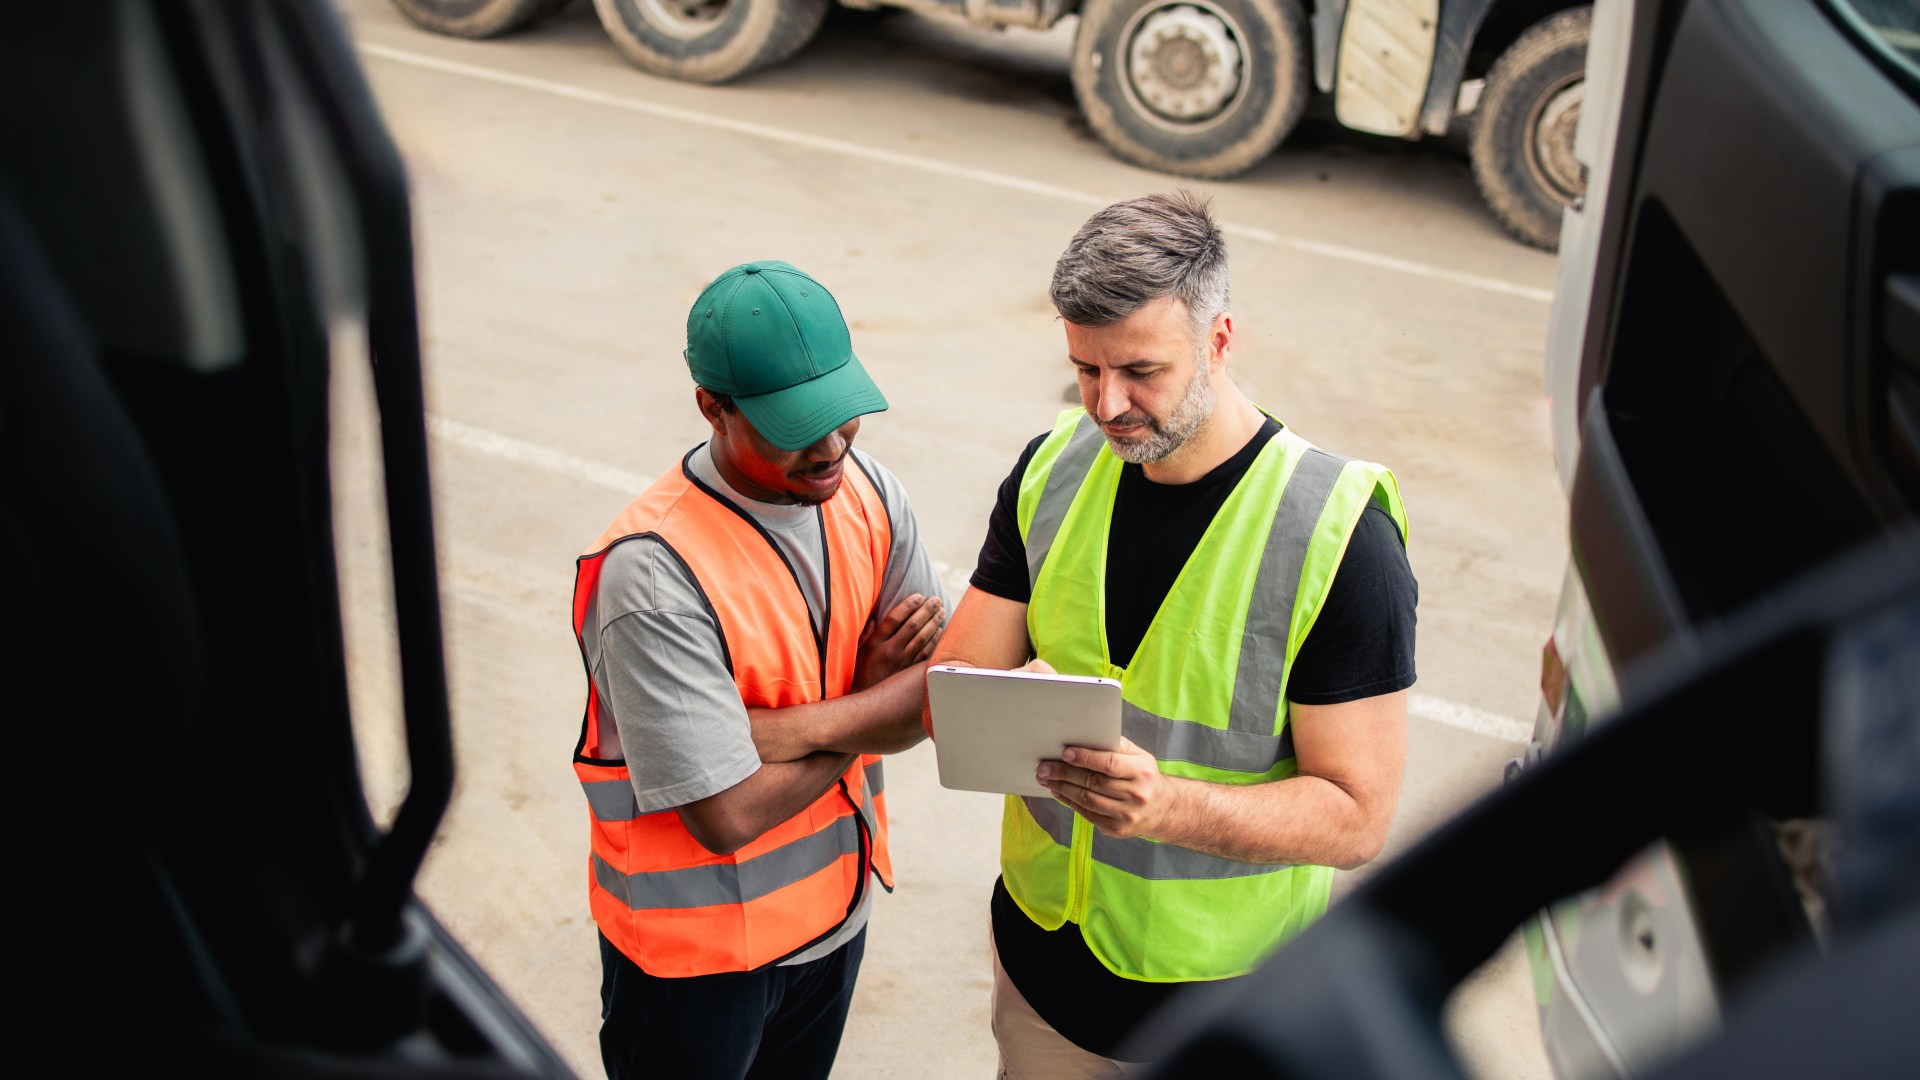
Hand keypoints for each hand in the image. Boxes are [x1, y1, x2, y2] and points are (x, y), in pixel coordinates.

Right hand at [853, 593, 943, 690]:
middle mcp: (890, 651)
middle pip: (912, 626)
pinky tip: (940, 631)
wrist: (863, 700)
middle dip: (926, 611)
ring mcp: (901, 662)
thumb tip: (874, 618)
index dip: (908, 606)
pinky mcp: (909, 672)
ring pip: (922, 639)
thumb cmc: (858, 672)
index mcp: (875, 643)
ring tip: (942, 611)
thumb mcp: (856, 651)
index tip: (919, 596)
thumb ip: (865, 634)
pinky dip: (934, 641)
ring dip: (934, 623)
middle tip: (936, 600)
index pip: (894, 619)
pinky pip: (925, 654)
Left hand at [1036, 737, 1169, 839]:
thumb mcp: (1139, 756)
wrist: (1162, 809)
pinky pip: (1087, 814)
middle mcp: (1136, 795)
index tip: (1064, 753)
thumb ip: (1116, 746)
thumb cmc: (1143, 776)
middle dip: (1064, 774)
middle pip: (1093, 782)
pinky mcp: (1116, 829)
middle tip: (1043, 767)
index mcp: (1142, 772)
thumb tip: (1085, 737)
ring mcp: (1126, 815)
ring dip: (1062, 788)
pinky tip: (1058, 791)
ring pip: (1087, 800)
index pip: (1109, 764)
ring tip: (1045, 778)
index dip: (1085, 758)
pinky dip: (1069, 801)